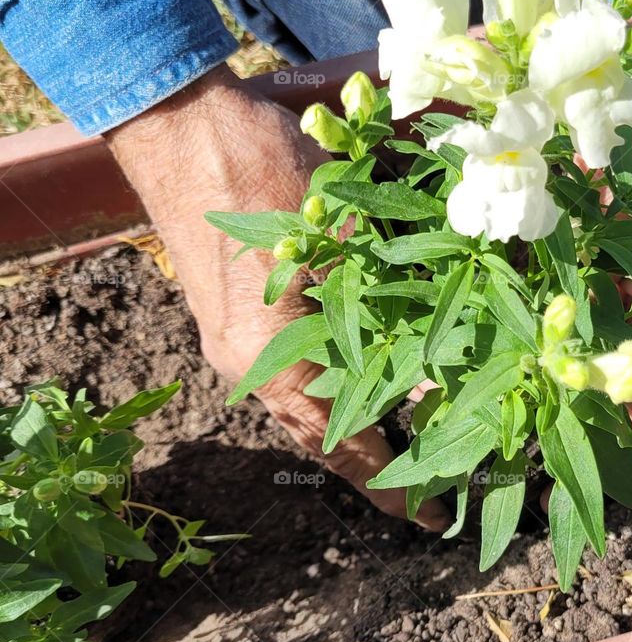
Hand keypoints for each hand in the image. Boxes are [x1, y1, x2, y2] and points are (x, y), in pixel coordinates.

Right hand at [104, 66, 448, 530]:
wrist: (180, 121)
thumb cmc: (266, 171)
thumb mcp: (349, 239)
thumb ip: (390, 309)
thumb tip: (440, 371)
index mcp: (274, 358)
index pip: (342, 447)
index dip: (389, 486)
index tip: (431, 519)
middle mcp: (248, 363)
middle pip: (319, 436)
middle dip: (375, 460)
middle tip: (433, 473)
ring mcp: (232, 340)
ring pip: (303, 404)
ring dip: (352, 422)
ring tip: (405, 431)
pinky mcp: (229, 314)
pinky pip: (285, 370)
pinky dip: (328, 383)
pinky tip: (360, 375)